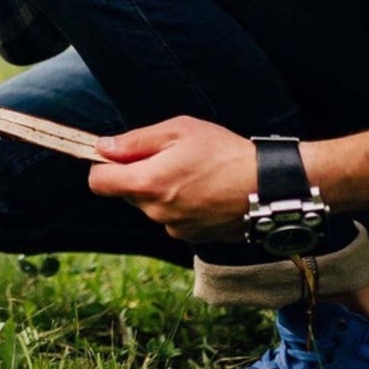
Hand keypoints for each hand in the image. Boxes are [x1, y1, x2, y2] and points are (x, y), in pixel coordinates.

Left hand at [88, 116, 255, 243]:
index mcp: (148, 184)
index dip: (102, 166)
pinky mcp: (193, 237)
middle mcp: (157, 212)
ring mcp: (175, 228)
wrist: (269, 187)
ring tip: (190, 173)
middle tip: (166, 157)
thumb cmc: (224, 153)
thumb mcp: (178, 131)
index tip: (117, 155)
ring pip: (150, 205)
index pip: (99, 183)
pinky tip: (202, 190)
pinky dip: (178, 204)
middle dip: (136, 175)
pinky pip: (171, 217)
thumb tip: (103, 147)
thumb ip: (136, 141)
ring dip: (159, 190)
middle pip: (125, 193)